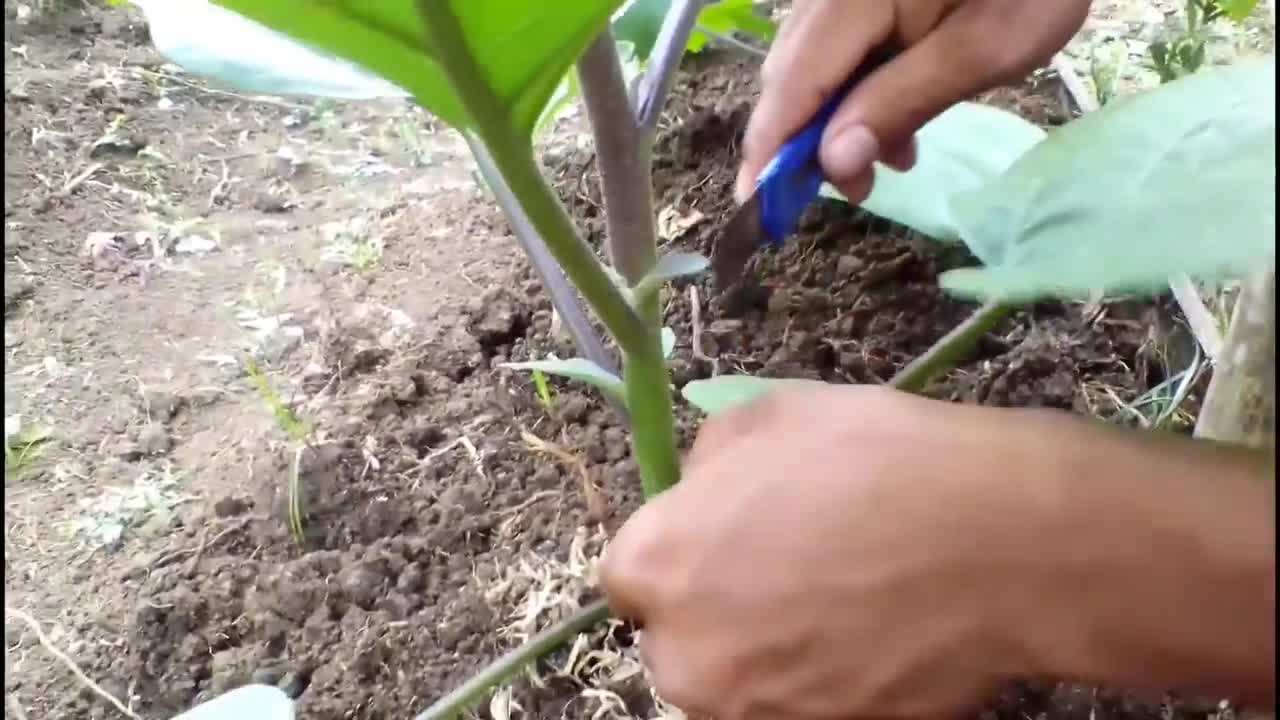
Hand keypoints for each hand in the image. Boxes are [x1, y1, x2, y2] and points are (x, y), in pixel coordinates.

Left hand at [600, 384, 1275, 718]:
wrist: (1002, 543)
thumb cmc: (878, 462)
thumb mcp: (772, 414)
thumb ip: (711, 459)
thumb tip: (701, 487)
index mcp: (656, 566)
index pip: (628, 577)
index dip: (679, 553)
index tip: (722, 541)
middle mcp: (686, 657)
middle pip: (680, 640)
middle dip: (717, 608)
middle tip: (791, 568)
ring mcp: (753, 712)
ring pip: (739, 681)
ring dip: (769, 650)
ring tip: (841, 601)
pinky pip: (800, 706)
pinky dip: (823, 679)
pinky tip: (873, 634)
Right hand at [736, 0, 1091, 203]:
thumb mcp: (983, 50)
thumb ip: (900, 104)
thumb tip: (833, 164)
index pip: (791, 85)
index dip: (769, 150)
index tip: (757, 208)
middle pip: (790, 74)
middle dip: (806, 141)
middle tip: (854, 190)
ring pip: (810, 63)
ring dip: (835, 118)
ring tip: (891, 157)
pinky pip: (837, 44)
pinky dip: (855, 87)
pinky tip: (897, 114)